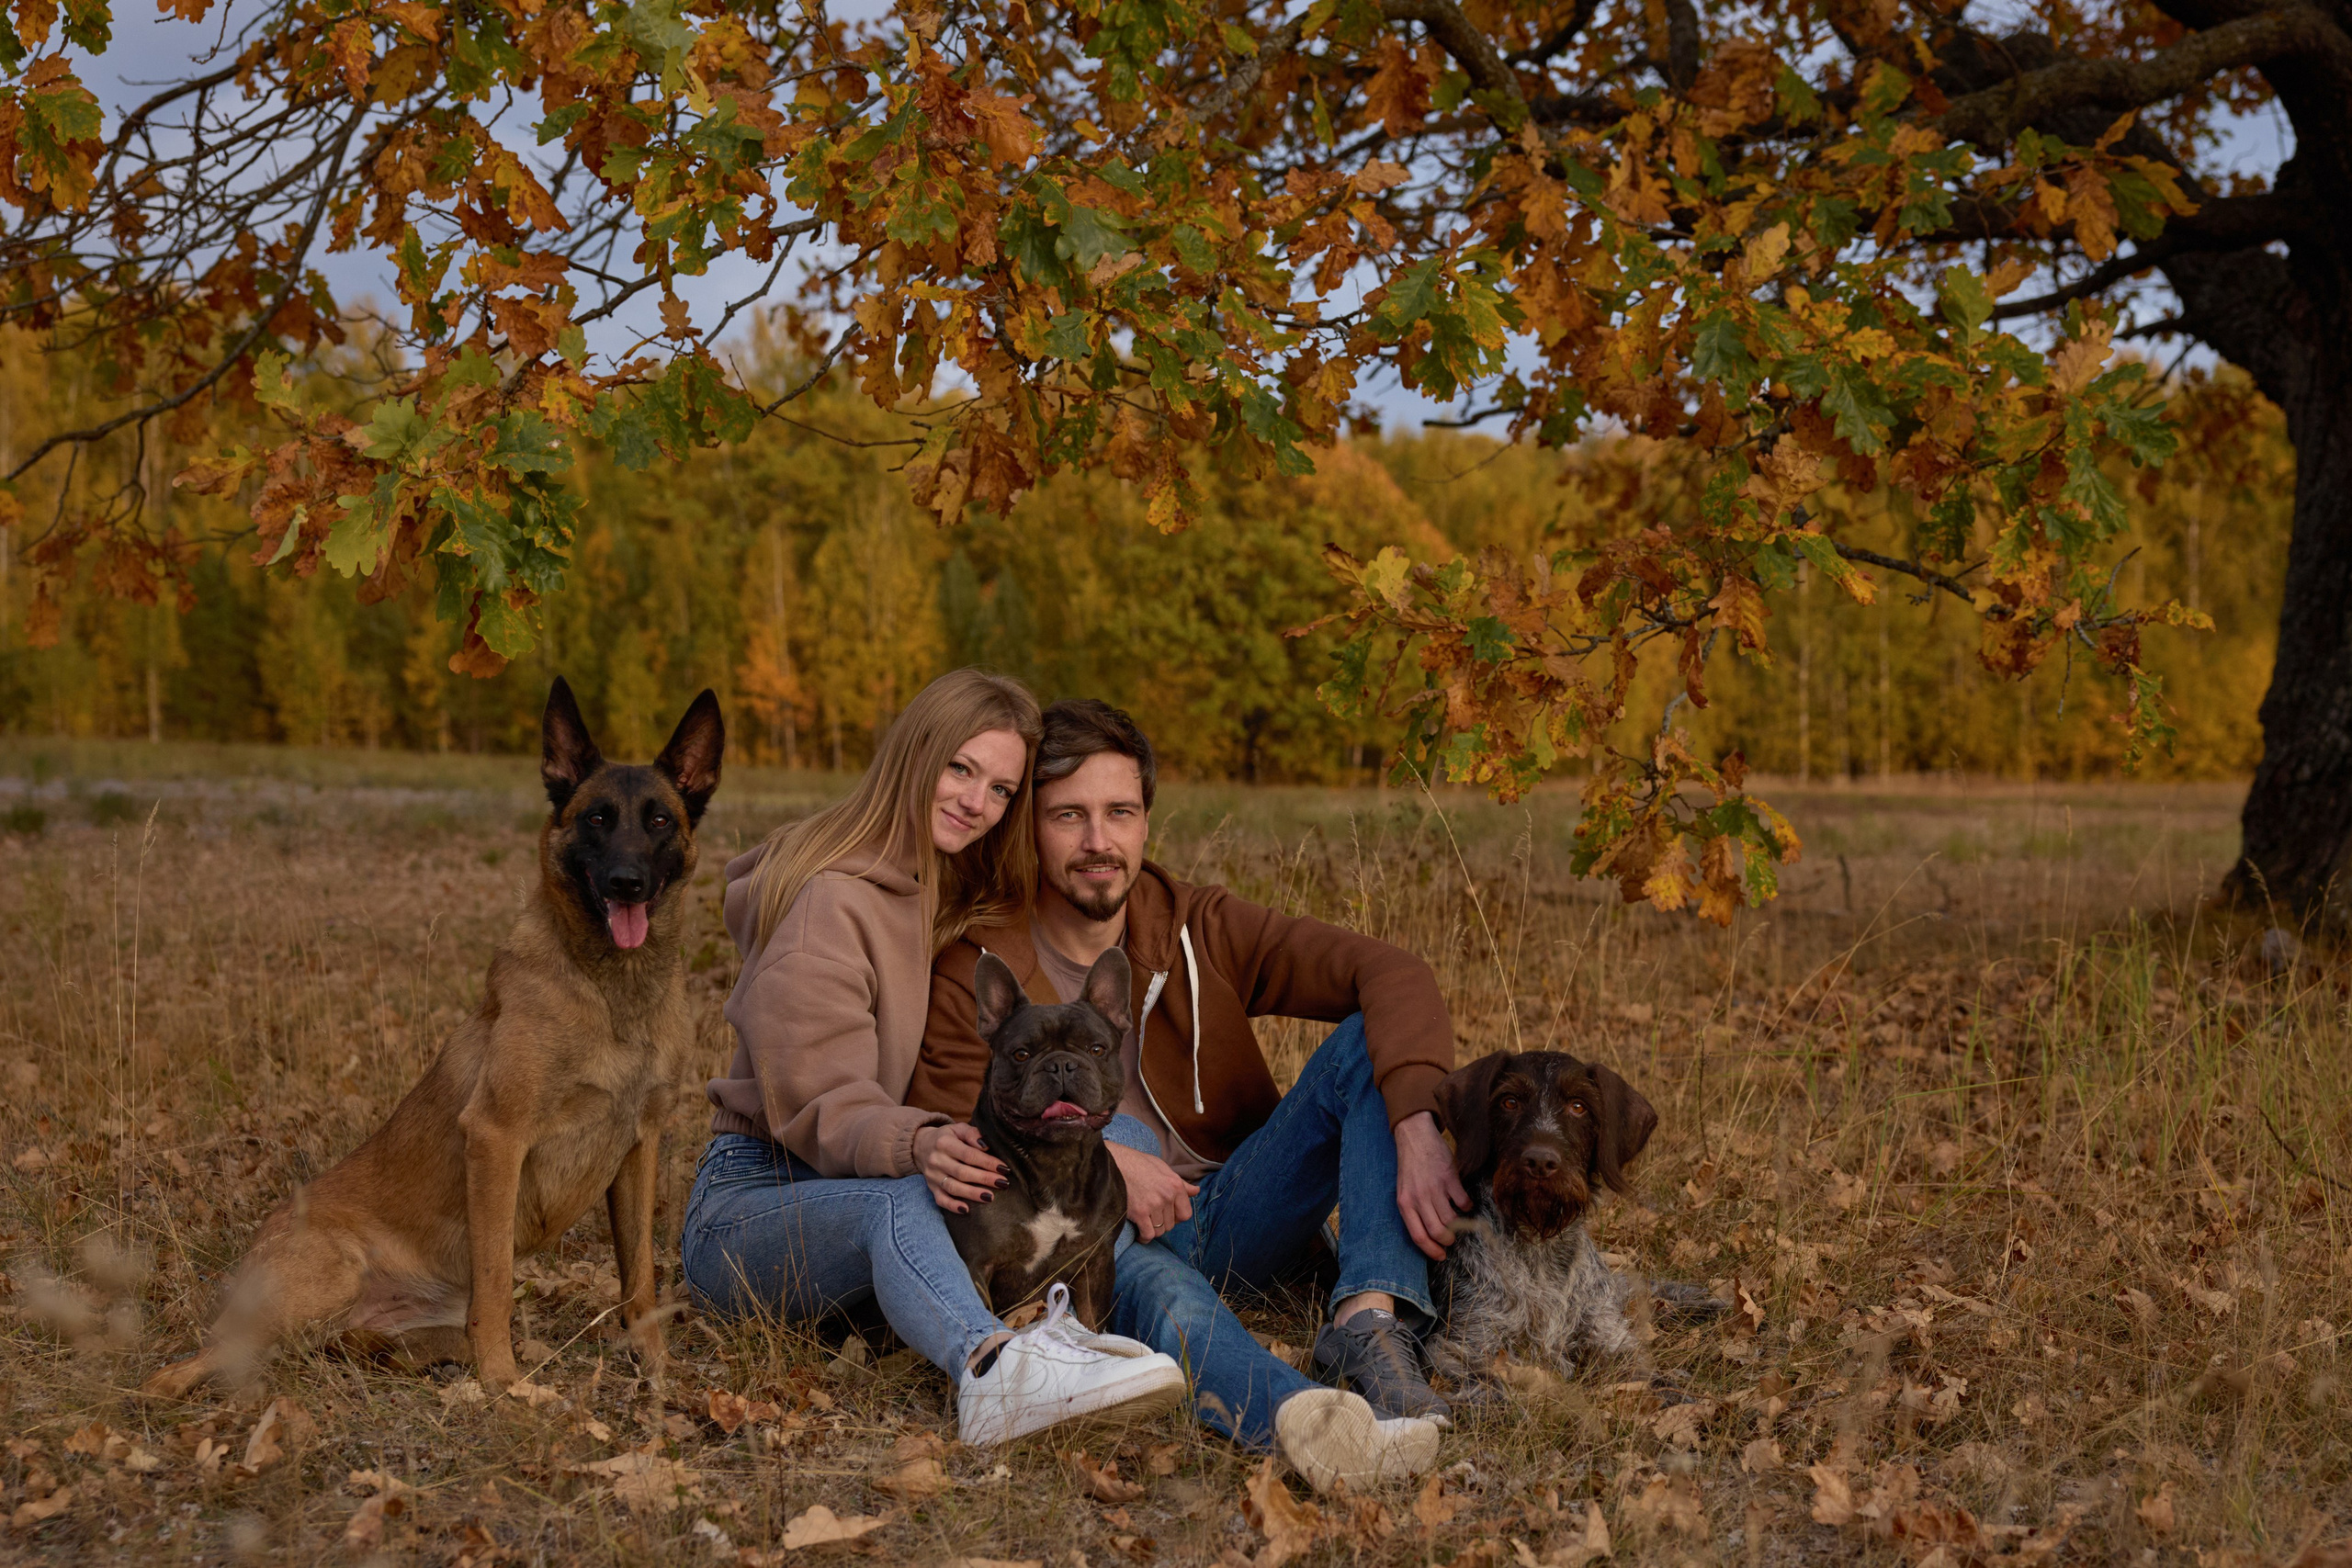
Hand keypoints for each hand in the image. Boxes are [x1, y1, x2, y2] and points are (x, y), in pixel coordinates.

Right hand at [915, 1122, 1004, 1213]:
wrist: (920, 1146)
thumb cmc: (946, 1137)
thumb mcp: (957, 1128)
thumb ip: (972, 1133)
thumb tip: (986, 1145)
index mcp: (944, 1143)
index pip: (969, 1155)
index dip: (987, 1162)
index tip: (1003, 1168)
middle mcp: (937, 1160)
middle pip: (963, 1172)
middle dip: (985, 1179)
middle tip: (1003, 1183)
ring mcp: (933, 1176)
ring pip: (953, 1187)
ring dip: (973, 1194)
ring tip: (990, 1197)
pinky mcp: (931, 1187)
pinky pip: (940, 1199)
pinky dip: (952, 1206)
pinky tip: (966, 1210)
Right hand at [1106, 1141, 1197, 1242]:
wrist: (1113, 1163)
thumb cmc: (1136, 1163)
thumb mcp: (1161, 1167)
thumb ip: (1180, 1183)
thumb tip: (1196, 1191)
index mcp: (1175, 1185)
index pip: (1185, 1214)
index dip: (1176, 1218)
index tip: (1167, 1216)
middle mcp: (1167, 1196)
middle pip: (1171, 1224)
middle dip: (1162, 1224)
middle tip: (1152, 1218)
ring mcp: (1154, 1205)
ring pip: (1160, 1231)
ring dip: (1152, 1230)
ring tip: (1145, 1224)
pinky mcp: (1139, 1213)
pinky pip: (1148, 1234)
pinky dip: (1144, 1238)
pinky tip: (1139, 1234)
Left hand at [1394, 1111, 1468, 1260]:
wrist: (1415, 1137)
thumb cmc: (1410, 1168)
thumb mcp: (1404, 1191)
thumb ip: (1414, 1211)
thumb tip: (1428, 1235)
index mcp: (1405, 1204)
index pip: (1417, 1236)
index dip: (1430, 1250)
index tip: (1441, 1256)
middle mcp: (1419, 1198)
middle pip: (1436, 1231)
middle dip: (1447, 1240)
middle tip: (1450, 1239)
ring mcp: (1435, 1188)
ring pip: (1451, 1219)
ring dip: (1458, 1226)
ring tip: (1458, 1222)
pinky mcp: (1449, 1178)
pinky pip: (1462, 1202)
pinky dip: (1467, 1207)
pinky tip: (1464, 1203)